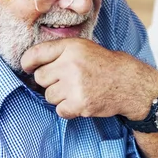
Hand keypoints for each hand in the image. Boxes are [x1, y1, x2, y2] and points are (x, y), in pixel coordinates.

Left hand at [20, 38, 157, 119]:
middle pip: (40, 78)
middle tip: (65, 81)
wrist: (129, 84)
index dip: (27, 63)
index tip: (27, 68)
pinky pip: (59, 110)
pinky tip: (80, 102)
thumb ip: (59, 52)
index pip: (35, 54)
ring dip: (59, 97)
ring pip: (49, 96)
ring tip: (76, 91)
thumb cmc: (104, 65)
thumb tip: (30, 65)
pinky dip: (68, 110)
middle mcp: (70, 64)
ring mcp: (74, 85)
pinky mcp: (79, 103)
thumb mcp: (83, 48)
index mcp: (70, 47)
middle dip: (49, 82)